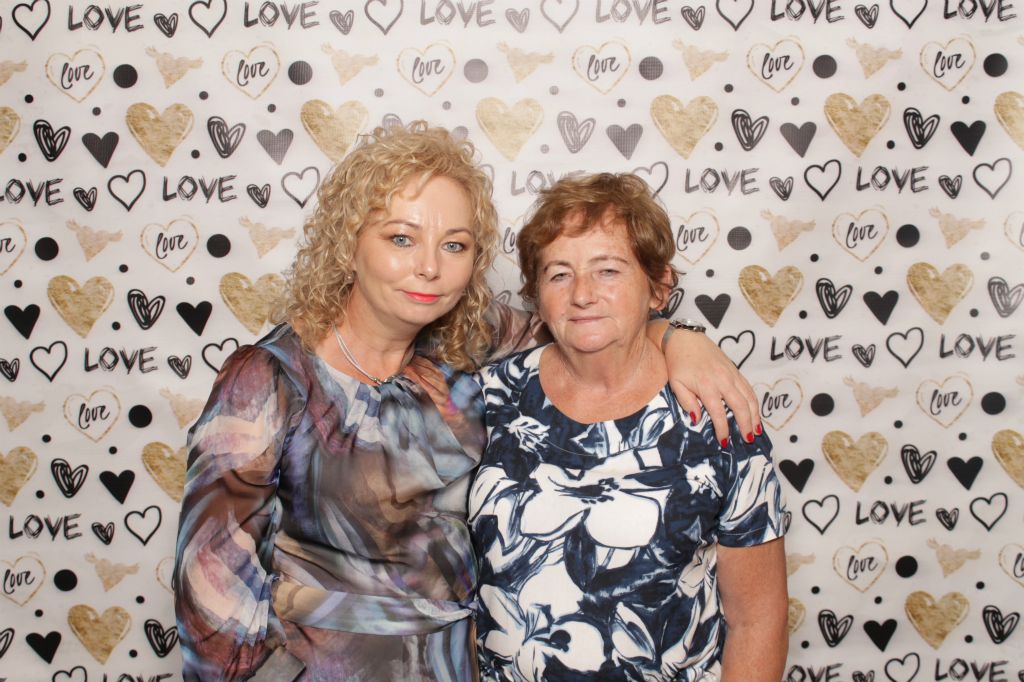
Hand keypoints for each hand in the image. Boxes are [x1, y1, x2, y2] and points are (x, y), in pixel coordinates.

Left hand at [660, 325, 760, 443]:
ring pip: (749, 397)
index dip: (723, 429)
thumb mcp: (676, 384)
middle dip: (746, 424)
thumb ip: (687, 403)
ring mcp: (732, 374)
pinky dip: (754, 402)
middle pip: (740, 406)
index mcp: (707, 386)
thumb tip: (697, 420)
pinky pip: (749, 388)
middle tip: (748, 440)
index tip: (724, 442)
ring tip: (757, 430)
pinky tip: (755, 412)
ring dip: (755, 415)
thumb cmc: (677, 362)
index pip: (719, 413)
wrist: (685, 338)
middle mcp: (723, 380)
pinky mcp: (735, 369)